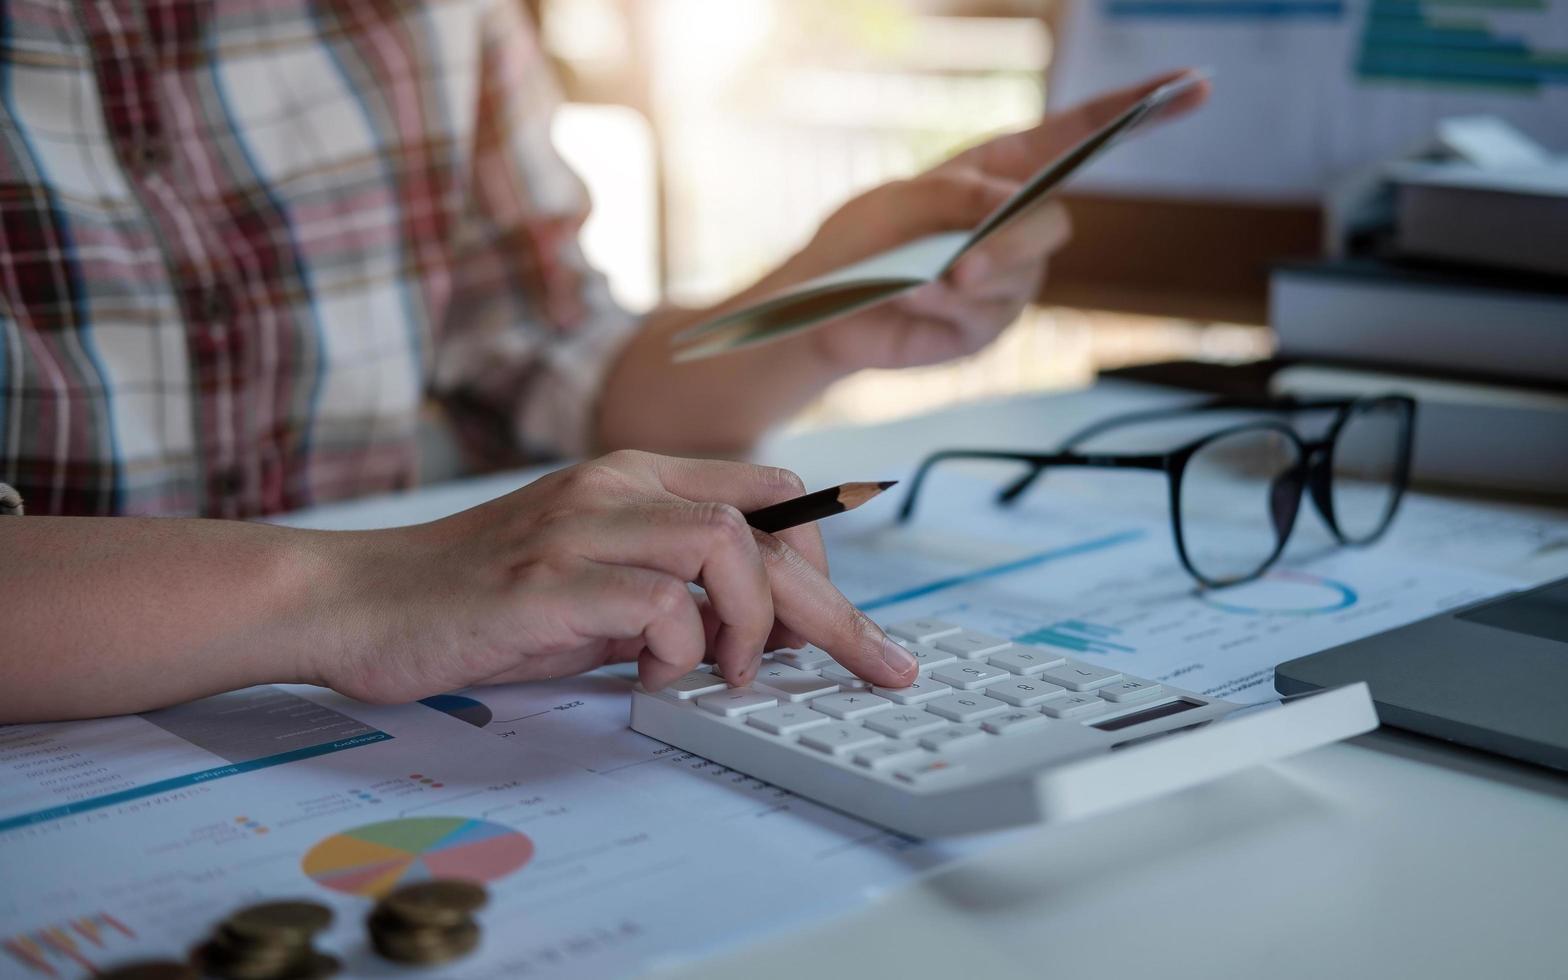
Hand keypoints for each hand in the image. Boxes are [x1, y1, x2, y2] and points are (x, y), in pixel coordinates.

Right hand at [315, 451, 918, 703]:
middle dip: (835, 608)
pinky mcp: (543, 580)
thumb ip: (674, 595)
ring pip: (725, 546)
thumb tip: (765, 632)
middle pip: (768, 525)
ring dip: (753, 622)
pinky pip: (655, 602)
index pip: (769, 492)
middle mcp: (616, 487)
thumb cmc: (479, 600)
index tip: (850, 623)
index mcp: (635, 478)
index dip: (823, 557)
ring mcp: (579, 527)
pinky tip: (656, 673)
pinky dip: (680, 647)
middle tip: (875, 666)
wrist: (358, 602)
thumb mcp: (596, 590)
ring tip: (730, 674)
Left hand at [774, 70, 1209, 370]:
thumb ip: (960, 196)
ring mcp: (1006, 281)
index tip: (1194, 84)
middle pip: (1051, 227)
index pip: (1081, 134)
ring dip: (965, 281)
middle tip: (960, 264)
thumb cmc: (862, 238)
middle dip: (1009, 245)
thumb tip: (1009, 208)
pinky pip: (984, 319)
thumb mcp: (904, 198)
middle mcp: (1014, 225)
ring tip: (913, 282)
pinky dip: (944, 309)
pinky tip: (910, 300)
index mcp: (1004, 170)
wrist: (824, 306)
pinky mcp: (985, 329)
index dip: (1137, 110)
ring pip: (1019, 279)